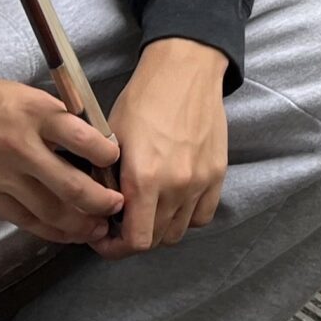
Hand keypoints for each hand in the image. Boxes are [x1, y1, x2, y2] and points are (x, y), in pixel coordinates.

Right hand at [0, 75, 123, 244]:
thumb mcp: (27, 97)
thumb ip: (58, 119)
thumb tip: (93, 141)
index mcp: (38, 116)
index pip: (84, 139)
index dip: (107, 155)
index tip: (118, 162)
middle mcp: (24, 148)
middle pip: (73, 185)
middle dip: (102, 202)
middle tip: (118, 205)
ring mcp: (6, 177)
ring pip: (53, 211)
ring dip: (82, 224)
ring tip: (99, 227)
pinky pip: (29, 221)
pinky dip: (53, 231)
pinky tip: (69, 233)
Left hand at [93, 38, 230, 258]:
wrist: (185, 71)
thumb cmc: (143, 99)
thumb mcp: (111, 138)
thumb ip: (109, 179)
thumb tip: (103, 208)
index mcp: (144, 178)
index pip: (135, 241)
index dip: (115, 248)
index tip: (104, 238)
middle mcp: (176, 186)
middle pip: (156, 240)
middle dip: (134, 238)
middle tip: (121, 223)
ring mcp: (201, 181)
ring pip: (179, 232)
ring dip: (160, 228)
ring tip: (147, 211)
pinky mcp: (217, 173)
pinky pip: (202, 215)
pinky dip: (186, 217)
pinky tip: (173, 202)